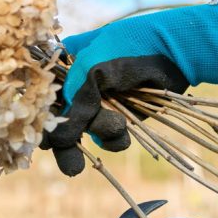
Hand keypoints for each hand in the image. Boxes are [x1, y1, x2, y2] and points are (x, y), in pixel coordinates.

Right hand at [42, 1, 217, 175]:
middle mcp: (78, 84)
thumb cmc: (127, 50)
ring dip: (100, 133)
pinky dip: (114, 139)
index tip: (44, 137)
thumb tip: (56, 139)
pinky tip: (125, 131)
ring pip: (85, 132)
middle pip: (61, 120)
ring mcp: (100, 101)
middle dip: (66, 143)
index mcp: (65, 64)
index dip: (42, 117)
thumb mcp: (92, 72)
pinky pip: (108, 137)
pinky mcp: (120, 114)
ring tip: (117, 126)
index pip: (43, 96)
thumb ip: (73, 104)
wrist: (174, 50)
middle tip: (72, 167)